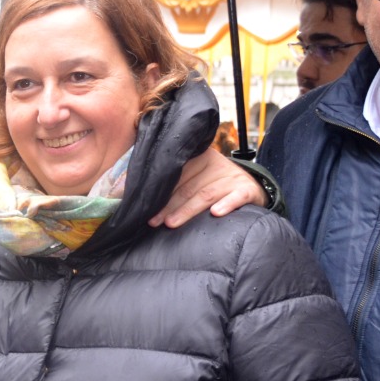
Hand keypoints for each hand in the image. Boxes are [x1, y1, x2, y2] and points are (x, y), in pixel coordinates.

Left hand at [149, 147, 265, 228]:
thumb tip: (129, 192)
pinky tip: (215, 213)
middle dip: (168, 206)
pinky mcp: (247, 190)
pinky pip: (237, 197)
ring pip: (206, 194)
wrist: (251, 188)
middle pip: (187, 187)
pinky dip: (227, 204)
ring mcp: (232, 177)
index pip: (175, 174)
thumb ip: (171, 183)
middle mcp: (215, 165)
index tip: (143, 205)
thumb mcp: (195, 177)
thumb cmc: (213, 184)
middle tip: (153, 221)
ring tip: (171, 222)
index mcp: (199, 157)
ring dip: (188, 210)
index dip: (158, 191)